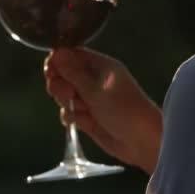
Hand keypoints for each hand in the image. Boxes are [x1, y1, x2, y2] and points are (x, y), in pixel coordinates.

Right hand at [46, 48, 161, 173]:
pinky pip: (69, 112)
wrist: (143, 141)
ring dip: (66, 101)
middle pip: (63, 75)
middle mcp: (93, 80)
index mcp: (99, 66)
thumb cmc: (124, 109)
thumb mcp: (95, 90)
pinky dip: (70, 116)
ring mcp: (90, 99)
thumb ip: (73, 72)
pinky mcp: (88, 117)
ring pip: (64, 95)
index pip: (71, 55)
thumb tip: (56, 51)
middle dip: (59, 84)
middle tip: (68, 93)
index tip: (51, 72)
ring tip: (79, 109)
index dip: (57, 62)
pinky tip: (79, 121)